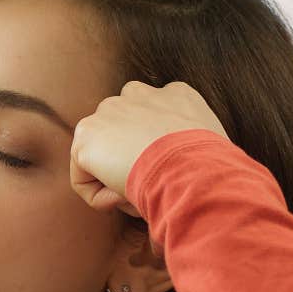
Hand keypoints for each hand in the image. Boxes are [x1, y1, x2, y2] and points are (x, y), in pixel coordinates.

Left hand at [69, 80, 229, 227]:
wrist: (191, 169)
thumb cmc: (209, 172)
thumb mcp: (207, 148)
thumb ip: (185, 147)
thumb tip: (168, 168)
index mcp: (175, 94)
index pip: (150, 120)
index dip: (153, 155)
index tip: (164, 176)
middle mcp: (139, 94)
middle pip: (119, 132)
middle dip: (127, 163)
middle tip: (149, 187)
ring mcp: (109, 111)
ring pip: (102, 157)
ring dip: (114, 181)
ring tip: (139, 194)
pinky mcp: (86, 135)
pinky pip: (83, 179)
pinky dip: (99, 197)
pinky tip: (123, 197)